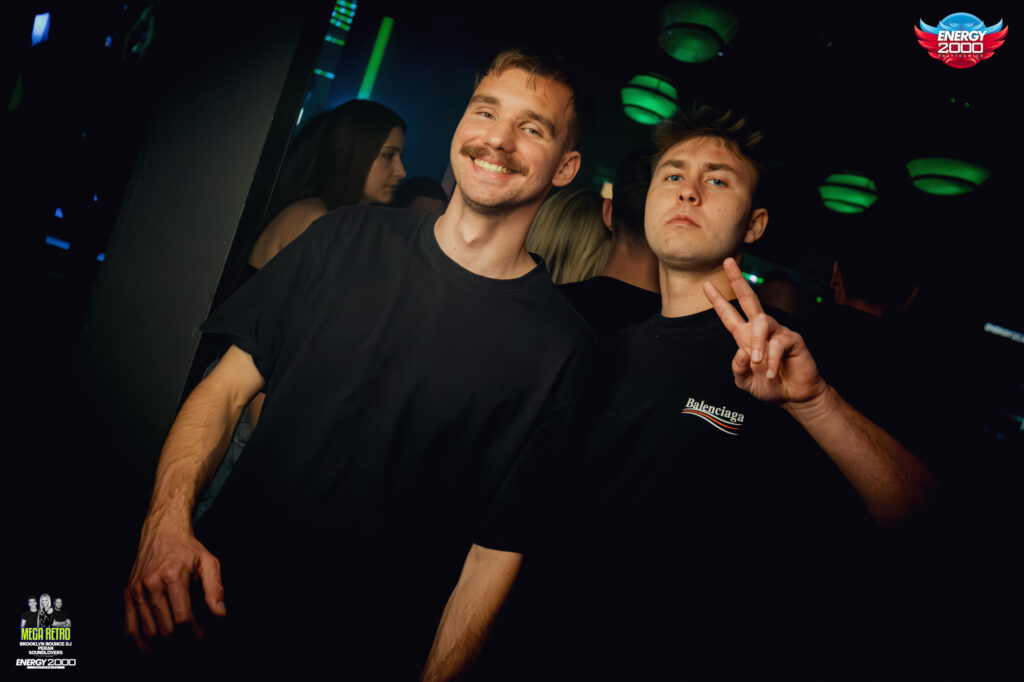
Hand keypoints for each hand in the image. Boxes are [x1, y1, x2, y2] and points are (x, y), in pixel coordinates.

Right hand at [124, 519, 225, 650]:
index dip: (195, 634)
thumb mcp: (209, 562)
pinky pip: (129, 628)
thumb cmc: (187, 548)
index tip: (203, 638)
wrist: (161, 531)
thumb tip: (220, 614)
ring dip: (162, 647)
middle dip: (180, 644)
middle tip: (191, 647)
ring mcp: (136, 591)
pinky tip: (152, 651)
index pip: (183, 618)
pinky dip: (139, 644)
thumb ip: (215, 588)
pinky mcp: (128, 595)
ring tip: (176, 651)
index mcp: (173, 577)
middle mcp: (151, 585)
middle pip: (165, 629)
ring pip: (147, 632)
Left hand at [703, 258, 827, 405]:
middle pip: (749, 298)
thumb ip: (738, 369)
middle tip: (727, 262)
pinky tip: (771, 372)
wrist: (794, 396)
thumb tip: (741, 352)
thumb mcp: (745, 382)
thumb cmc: (769, 385)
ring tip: (757, 362)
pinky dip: (772, 360)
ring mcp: (777, 331)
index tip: (706, 284)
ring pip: (762, 321)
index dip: (718, 301)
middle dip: (738, 280)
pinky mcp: (793, 339)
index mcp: (745, 337)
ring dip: (757, 343)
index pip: (729, 315)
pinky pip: (778, 342)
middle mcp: (760, 330)